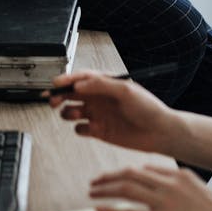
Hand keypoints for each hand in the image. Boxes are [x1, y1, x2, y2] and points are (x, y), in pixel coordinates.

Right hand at [49, 71, 179, 154]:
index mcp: (105, 83)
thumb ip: (101, 86)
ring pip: (72, 111)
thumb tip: (79, 85)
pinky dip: (81, 129)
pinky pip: (81, 129)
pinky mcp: (99, 131)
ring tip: (72, 114)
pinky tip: (90, 128)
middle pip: (72, 94)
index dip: (67, 80)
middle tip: (52, 100)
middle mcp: (99, 98)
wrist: (159, 133)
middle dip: (59, 96)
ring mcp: (98, 114)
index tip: (56, 84)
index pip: (81, 78)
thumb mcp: (126, 90)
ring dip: (67, 112)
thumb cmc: (148, 108)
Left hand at [89, 162, 211, 210]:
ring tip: (92, 192)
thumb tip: (168, 195)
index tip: (115, 177)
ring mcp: (164, 201)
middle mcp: (169, 183)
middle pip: (130, 173)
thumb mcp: (202, 194)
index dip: (126, 172)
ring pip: (126, 189)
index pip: (145, 168)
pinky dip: (110, 210)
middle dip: (109, 176)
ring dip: (105, 189)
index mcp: (179, 174)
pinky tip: (98, 209)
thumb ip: (183, 190)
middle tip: (95, 181)